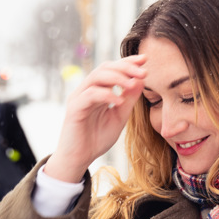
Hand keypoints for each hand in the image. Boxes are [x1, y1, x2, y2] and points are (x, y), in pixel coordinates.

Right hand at [44, 55, 146, 182]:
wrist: (79, 158)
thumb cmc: (97, 138)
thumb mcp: (119, 117)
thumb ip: (128, 99)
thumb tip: (140, 80)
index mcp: (97, 90)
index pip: (112, 69)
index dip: (127, 62)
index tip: (144, 59)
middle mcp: (87, 90)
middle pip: (104, 68)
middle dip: (125, 67)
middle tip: (143, 71)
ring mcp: (79, 97)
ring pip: (96, 77)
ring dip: (117, 78)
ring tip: (133, 84)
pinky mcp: (74, 108)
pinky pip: (90, 95)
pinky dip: (106, 95)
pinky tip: (119, 101)